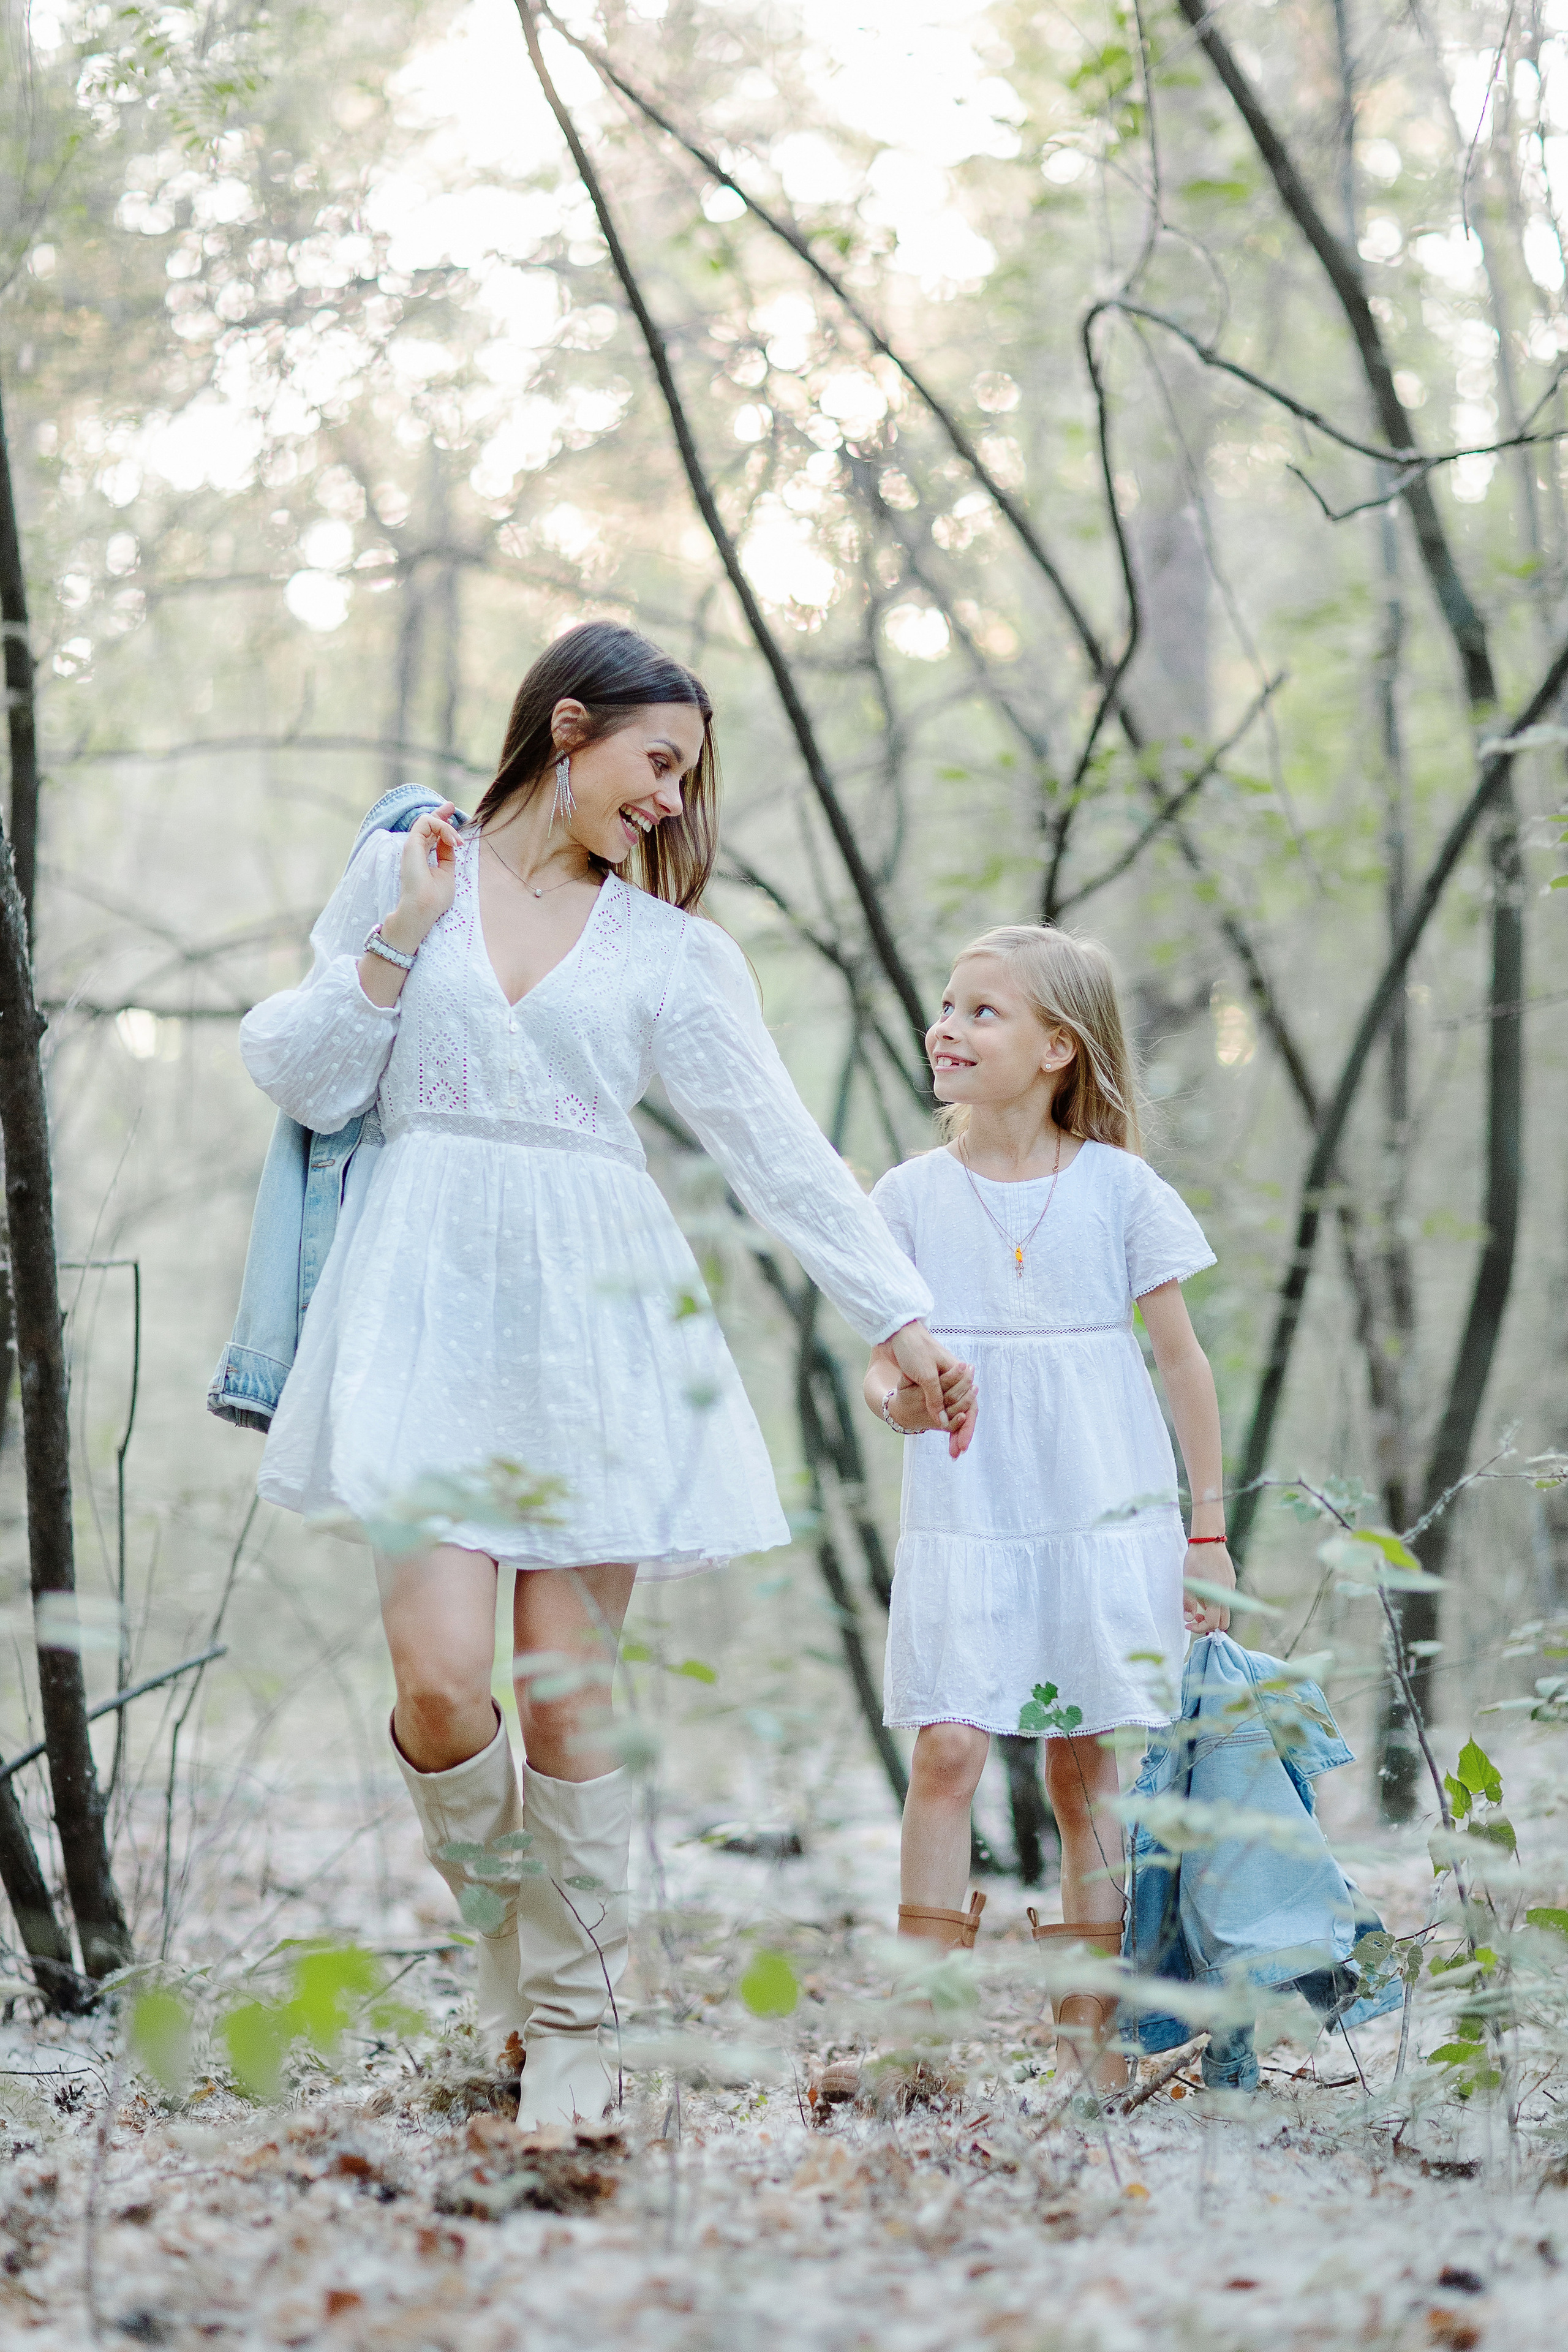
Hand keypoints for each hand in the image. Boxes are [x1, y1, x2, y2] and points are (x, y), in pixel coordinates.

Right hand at [385, 805, 459, 951]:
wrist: (421, 910)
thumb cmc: (433, 899)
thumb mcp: (446, 874)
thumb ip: (447, 857)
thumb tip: (452, 842)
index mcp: (422, 857)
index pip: (430, 836)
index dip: (441, 825)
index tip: (452, 818)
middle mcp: (415, 850)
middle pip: (426, 824)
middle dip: (440, 814)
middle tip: (450, 806)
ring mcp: (412, 846)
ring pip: (428, 822)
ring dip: (447, 827)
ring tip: (458, 841)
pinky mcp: (411, 844)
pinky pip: (427, 823)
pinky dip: (443, 828)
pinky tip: (454, 840)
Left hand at [886, 1323, 977, 1458]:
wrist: (897, 1332)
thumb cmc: (913, 1349)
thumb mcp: (925, 1375)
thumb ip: (935, 1399)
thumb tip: (942, 1424)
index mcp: (958, 1376)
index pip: (969, 1408)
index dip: (966, 1429)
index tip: (961, 1447)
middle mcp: (954, 1380)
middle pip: (963, 1412)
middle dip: (961, 1433)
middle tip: (956, 1454)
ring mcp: (943, 1382)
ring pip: (953, 1411)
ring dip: (952, 1429)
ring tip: (951, 1449)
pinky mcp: (930, 1383)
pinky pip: (941, 1406)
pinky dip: (941, 1419)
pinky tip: (940, 1431)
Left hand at [1182, 1541, 1233, 1634]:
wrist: (1209, 1541)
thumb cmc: (1196, 1560)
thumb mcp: (1188, 1583)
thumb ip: (1188, 1603)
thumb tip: (1188, 1619)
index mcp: (1216, 1597)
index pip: (1212, 1624)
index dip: (1199, 1628)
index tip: (1188, 1624)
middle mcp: (1227, 1595)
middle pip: (1224, 1622)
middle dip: (1209, 1624)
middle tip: (1196, 1616)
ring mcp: (1231, 1588)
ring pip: (1225, 1610)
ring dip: (1212, 1612)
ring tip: (1198, 1601)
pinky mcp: (1231, 1581)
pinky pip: (1225, 1598)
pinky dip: (1216, 1601)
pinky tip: (1205, 1589)